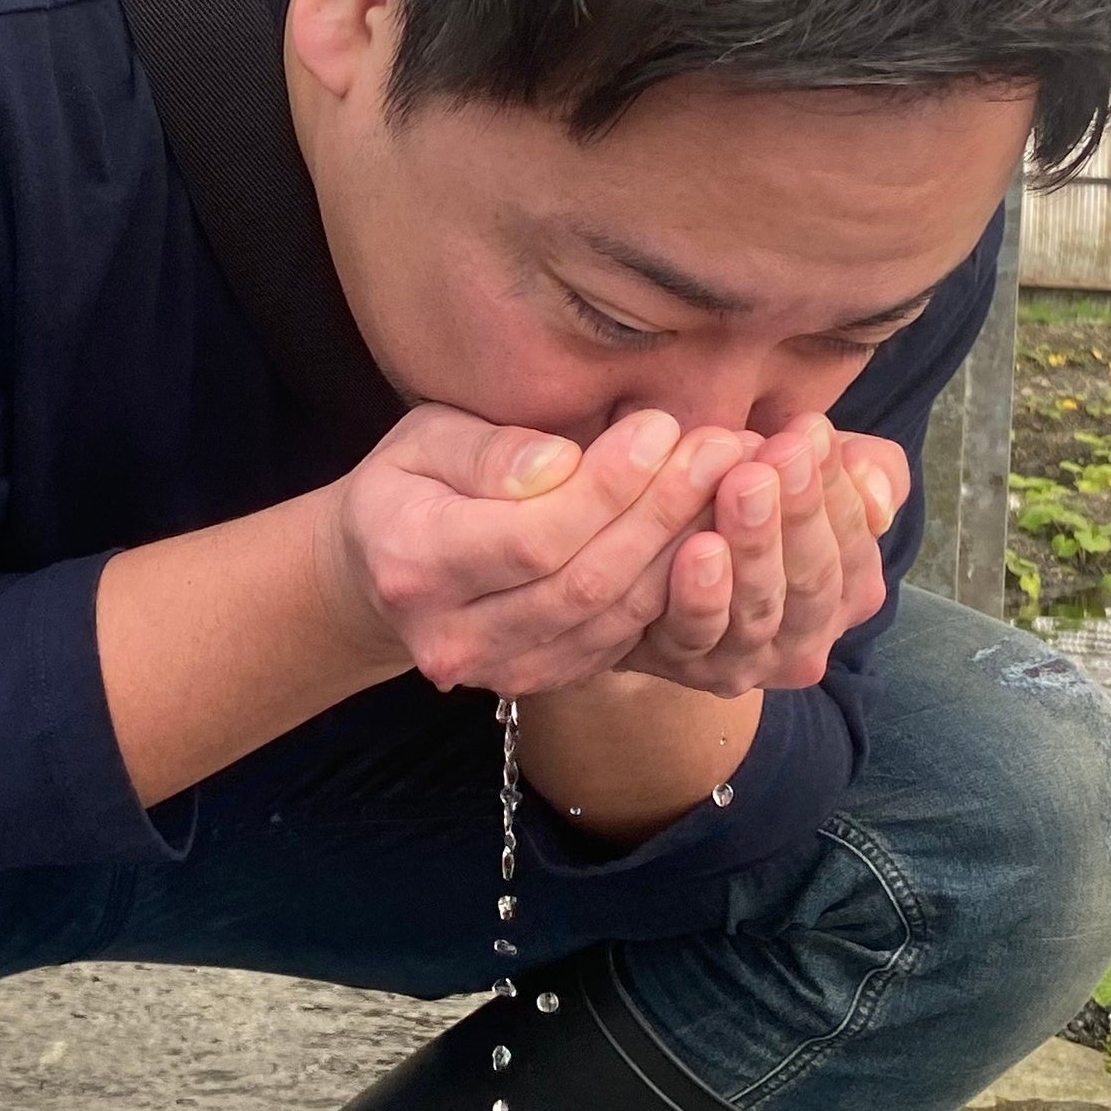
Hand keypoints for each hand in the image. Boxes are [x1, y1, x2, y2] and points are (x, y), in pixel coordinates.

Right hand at [326, 405, 756, 697]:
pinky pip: (621, 638)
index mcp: (416, 564)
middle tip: (725, 447)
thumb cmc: (408, 484)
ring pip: (613, 616)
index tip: (664, 428)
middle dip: (665, 511)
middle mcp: (456, 636)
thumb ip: (488, 453)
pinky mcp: (541, 682)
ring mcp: (500, 671)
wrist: (377, 572)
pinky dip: (673, 586)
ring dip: (684, 548)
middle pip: (585, 582)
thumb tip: (559, 465)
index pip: (534, 537)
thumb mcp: (423, 439)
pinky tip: (712, 530)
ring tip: (734, 481)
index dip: (609, 487)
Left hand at [615, 416, 908, 696]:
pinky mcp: (687, 665)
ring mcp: (749, 660)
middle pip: (814, 579)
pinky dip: (701, 594)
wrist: (665, 558)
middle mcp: (809, 637)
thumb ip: (870, 474)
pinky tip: (698, 547)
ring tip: (741, 485)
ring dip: (753, 545)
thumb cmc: (758, 498)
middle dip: (800, 511)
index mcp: (851, 591)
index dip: (836, 484)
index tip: (810, 428)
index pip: (856, 540)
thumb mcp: (819, 474)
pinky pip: (697, 634)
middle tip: (781, 452)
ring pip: (759, 610)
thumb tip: (880, 500)